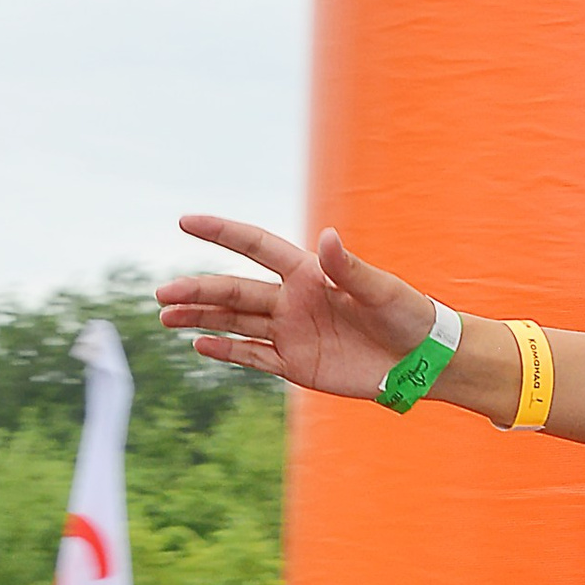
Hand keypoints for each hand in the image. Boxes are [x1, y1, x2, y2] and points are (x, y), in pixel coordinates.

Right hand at [158, 218, 437, 401]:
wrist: (421, 360)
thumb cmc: (407, 315)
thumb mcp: (381, 290)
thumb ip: (349, 268)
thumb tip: (327, 237)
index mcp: (308, 272)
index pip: (255, 246)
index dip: (222, 232)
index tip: (186, 221)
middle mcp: (292, 299)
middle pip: (234, 291)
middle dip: (197, 290)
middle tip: (162, 295)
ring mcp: (290, 331)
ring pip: (234, 322)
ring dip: (200, 318)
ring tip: (165, 317)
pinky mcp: (295, 363)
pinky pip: (251, 356)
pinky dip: (225, 351)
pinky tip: (198, 345)